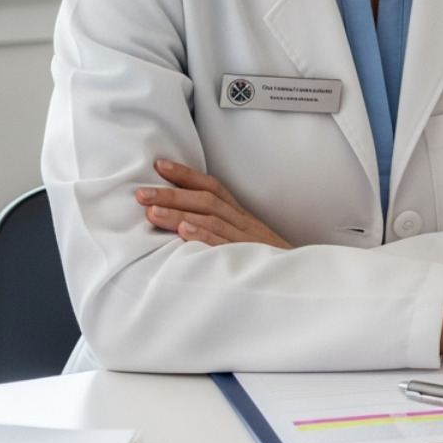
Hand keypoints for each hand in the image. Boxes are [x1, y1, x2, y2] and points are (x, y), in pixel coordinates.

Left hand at [137, 159, 292, 248]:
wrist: (300, 277)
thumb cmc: (268, 261)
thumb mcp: (246, 240)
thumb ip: (219, 230)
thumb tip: (181, 223)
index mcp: (241, 216)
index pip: (212, 187)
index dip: (186, 175)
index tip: (159, 165)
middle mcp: (243, 223)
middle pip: (207, 200)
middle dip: (172, 194)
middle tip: (142, 192)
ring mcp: (246, 240)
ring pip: (211, 219)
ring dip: (180, 214)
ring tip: (152, 211)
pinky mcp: (249, 257)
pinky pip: (224, 244)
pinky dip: (204, 236)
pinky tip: (185, 231)